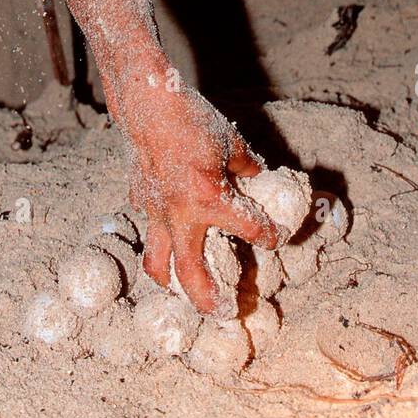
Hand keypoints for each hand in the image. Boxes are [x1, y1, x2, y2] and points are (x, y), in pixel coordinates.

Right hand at [120, 77, 280, 313]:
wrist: (148, 105)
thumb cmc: (193, 120)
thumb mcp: (232, 143)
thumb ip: (247, 169)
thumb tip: (260, 182)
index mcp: (211, 199)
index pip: (251, 230)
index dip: (270, 236)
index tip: (277, 238)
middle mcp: (182, 214)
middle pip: (191, 274)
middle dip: (208, 299)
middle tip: (224, 312)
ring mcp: (156, 211)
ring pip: (158, 262)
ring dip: (173, 284)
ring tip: (187, 294)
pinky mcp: (140, 201)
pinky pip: (151, 230)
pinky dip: (162, 239)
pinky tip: (173, 234)